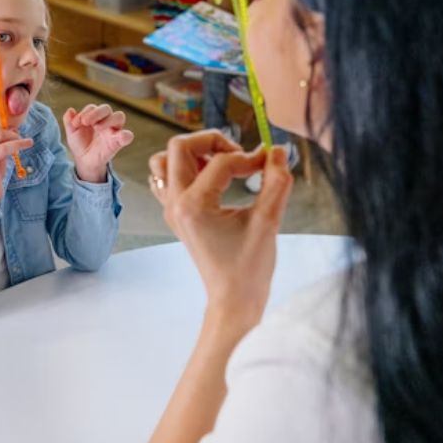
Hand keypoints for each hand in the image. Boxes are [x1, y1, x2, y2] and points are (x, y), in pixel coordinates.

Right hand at [0, 126, 33, 203]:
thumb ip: (4, 145)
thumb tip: (14, 130)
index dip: (9, 129)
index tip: (20, 133)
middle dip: (12, 133)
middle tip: (23, 140)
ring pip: (0, 136)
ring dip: (17, 139)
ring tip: (28, 143)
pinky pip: (3, 148)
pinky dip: (16, 146)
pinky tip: (23, 148)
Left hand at [64, 104, 134, 182]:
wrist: (84, 161)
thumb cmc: (80, 144)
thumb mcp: (72, 133)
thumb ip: (69, 121)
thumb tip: (70, 110)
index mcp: (94, 116)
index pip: (92, 108)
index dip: (84, 112)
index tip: (76, 123)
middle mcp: (105, 120)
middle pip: (106, 108)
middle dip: (96, 113)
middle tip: (86, 122)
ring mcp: (113, 130)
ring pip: (119, 116)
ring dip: (108, 120)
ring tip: (97, 128)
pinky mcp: (118, 142)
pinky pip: (128, 136)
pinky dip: (126, 135)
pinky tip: (120, 137)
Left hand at [149, 131, 293, 333]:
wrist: (233, 300)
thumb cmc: (250, 267)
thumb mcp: (268, 222)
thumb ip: (276, 182)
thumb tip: (276, 150)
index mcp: (194, 205)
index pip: (221, 162)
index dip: (250, 157)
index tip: (269, 165)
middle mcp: (175, 204)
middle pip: (179, 147)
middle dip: (211, 141)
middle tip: (238, 155)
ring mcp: (171, 209)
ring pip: (165, 161)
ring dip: (193, 154)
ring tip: (222, 166)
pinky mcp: (176, 215)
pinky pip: (168, 179)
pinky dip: (187, 170)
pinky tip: (214, 181)